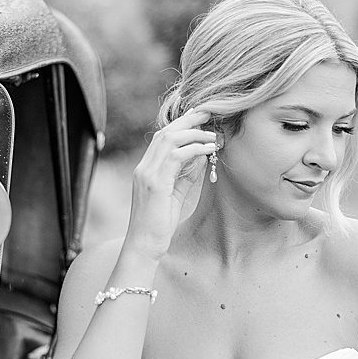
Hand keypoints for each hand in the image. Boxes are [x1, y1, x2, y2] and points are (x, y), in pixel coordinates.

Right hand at [124, 109, 217, 259]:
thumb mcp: (176, 193)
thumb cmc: (160, 223)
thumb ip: (186, 174)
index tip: (201, 116)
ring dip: (194, 133)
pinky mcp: (155, 184)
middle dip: (188, 120)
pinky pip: (175, 157)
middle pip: (165, 132)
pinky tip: (208, 150)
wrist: (144, 245)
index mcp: (146, 168)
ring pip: (169, 140)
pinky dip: (193, 150)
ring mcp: (146, 174)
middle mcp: (143, 167)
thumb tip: (201, 155)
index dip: (182, 124)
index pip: (162, 137)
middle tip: (210, 113)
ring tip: (213, 135)